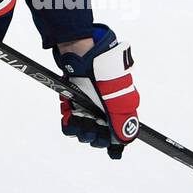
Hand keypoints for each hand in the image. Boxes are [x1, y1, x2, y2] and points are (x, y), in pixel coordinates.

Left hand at [53, 24, 139, 158]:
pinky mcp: (76, 101)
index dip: (107, 140)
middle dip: (89, 131)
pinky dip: (68, 116)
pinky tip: (68, 108)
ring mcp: (90, 106)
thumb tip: (125, 141)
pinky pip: (70, 118)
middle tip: (85, 121)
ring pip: (82, 129)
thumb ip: (120, 119)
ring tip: (75, 112)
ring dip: (77, 124)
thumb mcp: (115, 95)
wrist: (80, 52)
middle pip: (97, 135)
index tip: (99, 135)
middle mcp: (106, 109)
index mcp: (120, 109)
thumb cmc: (102, 70)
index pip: (115, 136)